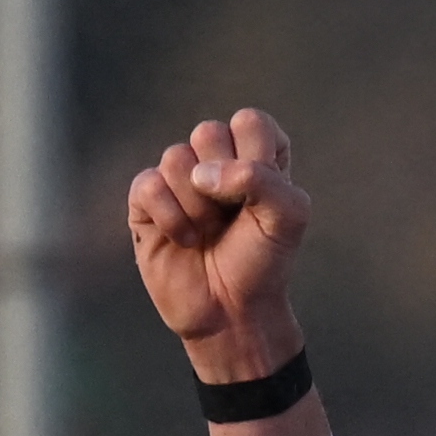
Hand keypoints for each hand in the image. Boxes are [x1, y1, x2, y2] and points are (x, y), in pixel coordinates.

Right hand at [127, 109, 306, 373]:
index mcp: (254, 156)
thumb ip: (263, 178)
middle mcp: (216, 161)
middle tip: (231, 217)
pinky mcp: (147, 200)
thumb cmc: (262, 264)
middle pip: (208, 132)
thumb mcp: (288, 219)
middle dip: (224, 182)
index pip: (250, 122)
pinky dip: (170, 216)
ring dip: (197, 206)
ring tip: (208, 233)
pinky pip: (149, 184)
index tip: (262, 196)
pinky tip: (185, 240)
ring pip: (176, 157)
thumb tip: (203, 173)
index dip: (255, 157)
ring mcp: (179, 178)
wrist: (232, 313)